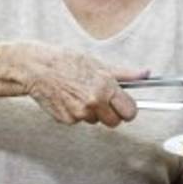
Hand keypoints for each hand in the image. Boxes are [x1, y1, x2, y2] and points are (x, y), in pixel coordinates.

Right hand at [23, 44, 144, 127]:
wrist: (37, 68)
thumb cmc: (66, 62)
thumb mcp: (98, 64)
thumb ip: (124, 74)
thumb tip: (145, 74)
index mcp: (105, 87)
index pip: (130, 111)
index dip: (128, 109)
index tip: (124, 106)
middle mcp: (94, 102)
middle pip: (115, 122)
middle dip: (111, 114)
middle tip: (102, 100)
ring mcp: (79, 113)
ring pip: (96, 121)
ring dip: (92, 112)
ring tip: (80, 93)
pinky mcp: (67, 120)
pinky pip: (79, 121)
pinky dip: (76, 113)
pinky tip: (68, 98)